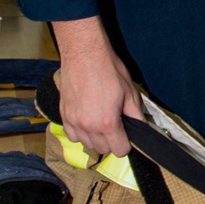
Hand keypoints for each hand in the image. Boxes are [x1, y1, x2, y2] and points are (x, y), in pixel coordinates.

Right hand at [51, 16, 142, 157]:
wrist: (84, 53)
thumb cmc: (108, 69)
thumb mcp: (129, 92)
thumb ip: (136, 115)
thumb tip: (141, 128)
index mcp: (107, 123)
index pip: (119, 150)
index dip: (126, 144)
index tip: (127, 135)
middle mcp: (88, 126)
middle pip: (102, 149)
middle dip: (112, 141)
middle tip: (116, 125)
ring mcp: (73, 121)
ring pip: (86, 144)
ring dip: (95, 138)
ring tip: (101, 121)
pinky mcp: (63, 115)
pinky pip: (71, 135)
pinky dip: (80, 133)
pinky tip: (87, 120)